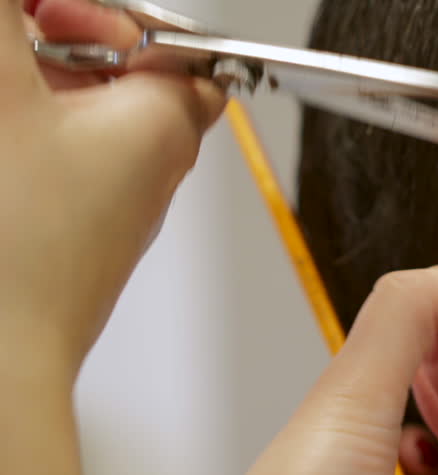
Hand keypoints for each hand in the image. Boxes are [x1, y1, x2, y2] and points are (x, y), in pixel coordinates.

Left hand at [1, 0, 223, 374]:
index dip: (94, 7)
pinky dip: (37, 117)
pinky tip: (75, 153)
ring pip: (10, 66)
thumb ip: (185, 86)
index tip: (130, 32)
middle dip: (87, 33)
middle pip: (21, 16)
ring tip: (115, 122)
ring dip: (64, 76)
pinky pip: (4, 116)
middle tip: (136, 70)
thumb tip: (194, 79)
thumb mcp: (148, 142)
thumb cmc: (33, 262)